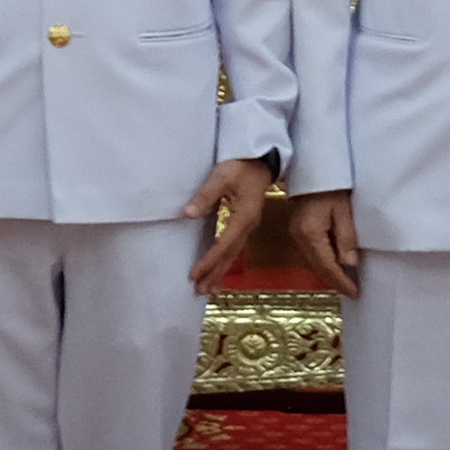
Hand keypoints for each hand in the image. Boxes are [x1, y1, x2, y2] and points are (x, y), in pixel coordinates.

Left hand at [183, 157, 278, 287]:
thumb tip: (188, 214)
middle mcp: (248, 225)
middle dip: (215, 274)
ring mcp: (248, 224)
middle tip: (200, 291)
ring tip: (208, 288)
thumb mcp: (222, 176)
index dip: (208, 261)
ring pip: (234, 253)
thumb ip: (205, 195)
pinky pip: (235, 246)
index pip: (223, 245)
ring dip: (220, 270)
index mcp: (243, 216)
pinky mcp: (245, 221)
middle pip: (230, 255)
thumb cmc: (241, 164)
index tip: (194, 275)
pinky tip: (219, 267)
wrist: (262, 157)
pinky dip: (225, 259)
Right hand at [297, 186, 362, 298]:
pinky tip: (334, 263)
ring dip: (328, 273)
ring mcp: (295, 233)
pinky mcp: (297, 228)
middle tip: (352, 291)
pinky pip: (310, 253)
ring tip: (346, 281)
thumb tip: (350, 264)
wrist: (313, 165)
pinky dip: (322, 262)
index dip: (342, 282)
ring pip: (312, 262)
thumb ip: (346, 238)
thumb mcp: (343, 209)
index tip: (355, 293)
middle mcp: (299, 237)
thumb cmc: (331, 183)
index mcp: (310, 233)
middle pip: (317, 268)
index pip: (327, 267)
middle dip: (335, 281)